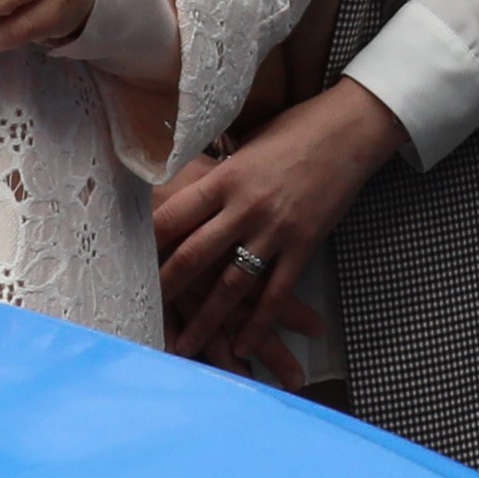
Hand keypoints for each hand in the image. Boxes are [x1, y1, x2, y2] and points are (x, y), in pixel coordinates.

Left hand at [156, 84, 403, 363]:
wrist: (350, 131)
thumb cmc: (296, 130)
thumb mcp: (246, 148)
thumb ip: (219, 177)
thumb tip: (186, 192)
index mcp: (224, 178)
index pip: (174, 216)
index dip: (148, 243)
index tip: (128, 263)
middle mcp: (244, 207)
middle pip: (194, 256)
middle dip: (166, 290)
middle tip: (144, 314)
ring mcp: (275, 230)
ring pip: (232, 286)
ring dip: (206, 321)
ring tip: (186, 347)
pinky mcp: (303, 245)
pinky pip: (276, 293)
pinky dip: (259, 323)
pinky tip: (243, 344)